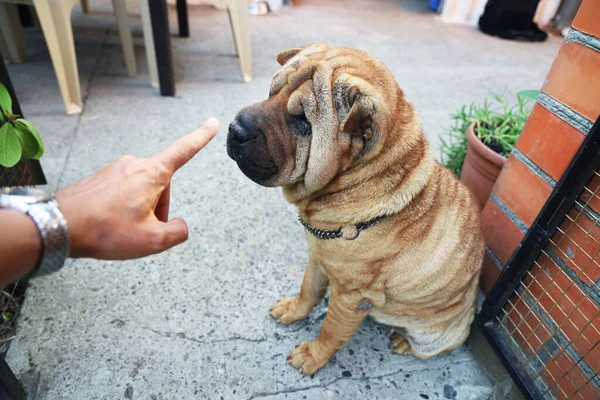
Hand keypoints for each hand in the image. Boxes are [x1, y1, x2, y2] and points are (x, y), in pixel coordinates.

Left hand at [55, 118, 218, 259]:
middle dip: (159, 208)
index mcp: (151, 174)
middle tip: (143, 230)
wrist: (59, 226)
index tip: (212, 123)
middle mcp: (133, 165)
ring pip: (142, 190)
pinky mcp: (100, 178)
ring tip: (122, 229)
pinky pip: (122, 192)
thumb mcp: (152, 241)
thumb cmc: (105, 230)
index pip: (183, 151)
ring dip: (140, 210)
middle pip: (161, 185)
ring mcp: (114, 169)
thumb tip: (180, 226)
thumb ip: (177, 232)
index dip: (201, 137)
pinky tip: (110, 224)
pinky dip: (123, 209)